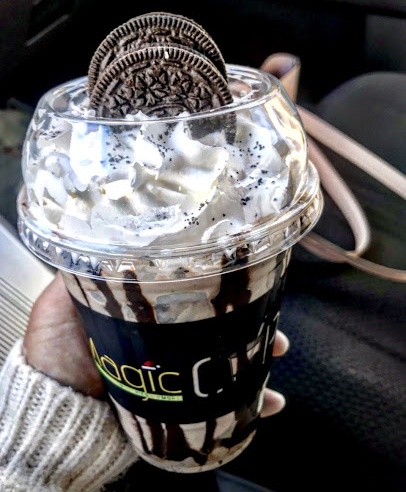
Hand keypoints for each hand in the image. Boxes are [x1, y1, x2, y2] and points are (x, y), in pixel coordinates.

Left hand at [24, 273, 288, 416]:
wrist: (53, 407)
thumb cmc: (55, 350)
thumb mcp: (64, 299)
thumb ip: (81, 269)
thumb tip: (96, 232)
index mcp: (144, 317)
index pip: (191, 297)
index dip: (218, 288)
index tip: (240, 279)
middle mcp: (163, 344)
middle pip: (215, 329)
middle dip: (248, 323)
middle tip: (270, 317)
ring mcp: (173, 376)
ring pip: (225, 364)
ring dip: (257, 359)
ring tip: (276, 350)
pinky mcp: (177, 407)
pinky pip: (219, 408)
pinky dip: (248, 405)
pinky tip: (268, 401)